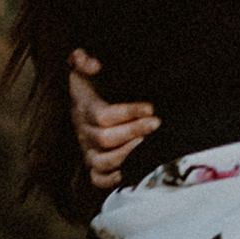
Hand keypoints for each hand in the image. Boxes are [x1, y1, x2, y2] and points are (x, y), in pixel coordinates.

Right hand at [69, 49, 157, 189]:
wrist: (85, 101)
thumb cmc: (93, 82)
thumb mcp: (83, 65)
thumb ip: (82, 59)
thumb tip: (92, 63)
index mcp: (83, 107)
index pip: (102, 115)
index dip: (127, 113)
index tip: (150, 108)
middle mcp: (83, 132)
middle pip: (104, 139)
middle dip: (133, 131)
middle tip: (156, 123)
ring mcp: (87, 151)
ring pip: (101, 162)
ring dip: (127, 155)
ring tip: (150, 144)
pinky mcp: (93, 165)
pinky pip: (97, 179)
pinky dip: (113, 179)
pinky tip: (134, 169)